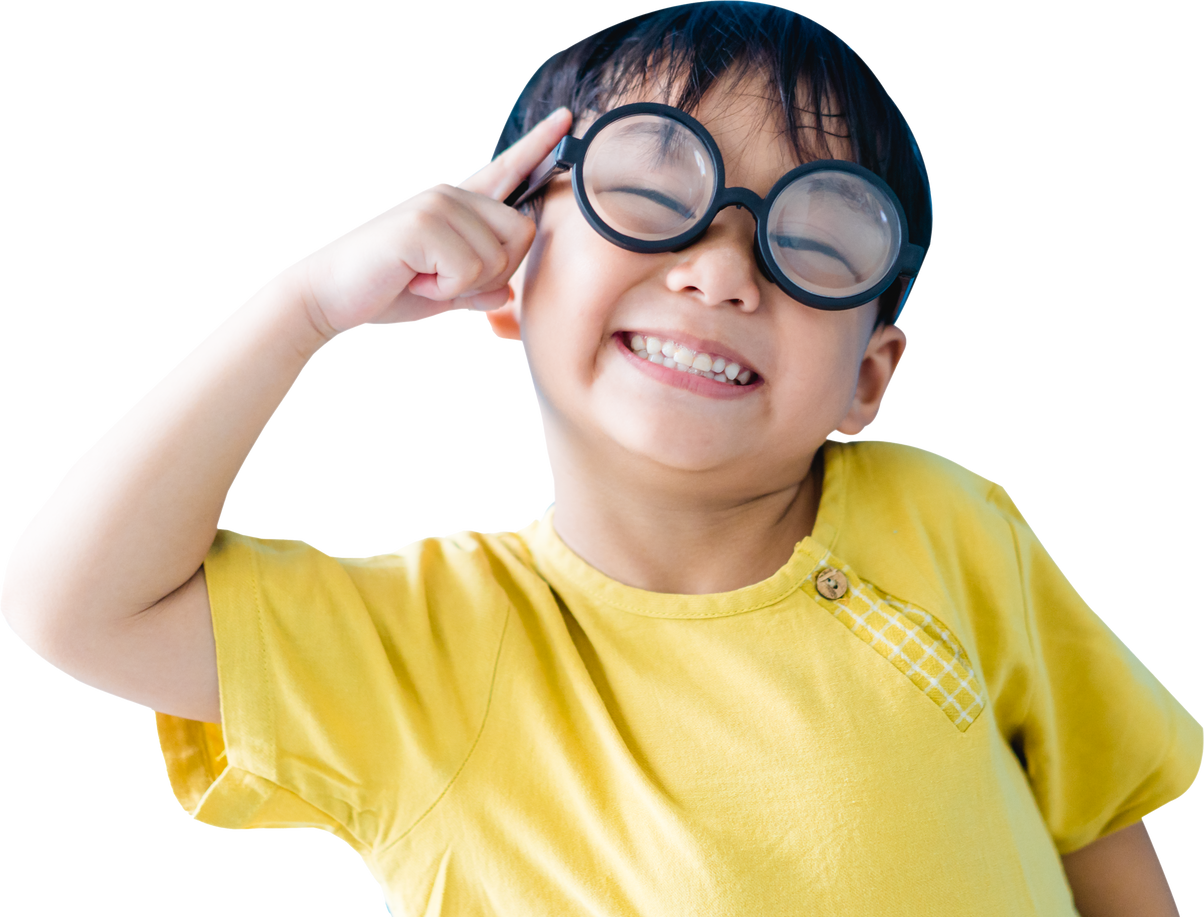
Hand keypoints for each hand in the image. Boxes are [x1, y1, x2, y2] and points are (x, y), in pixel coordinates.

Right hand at [287, 107, 572, 338]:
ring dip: (464, 286)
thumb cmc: (382, 288)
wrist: (328, 294)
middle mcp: (451, 196)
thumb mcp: (441, 291)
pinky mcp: (423, 225)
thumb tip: (504, 294)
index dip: (539, 146)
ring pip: (498, 260)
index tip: (567, 120)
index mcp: (457, 205)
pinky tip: (414, 279)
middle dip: (495, 271)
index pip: (506, 169)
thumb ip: (476, 288)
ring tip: (423, 277)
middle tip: (445, 279)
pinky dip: (445, 291)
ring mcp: (437, 205)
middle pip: (522, 233)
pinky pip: (469, 273)